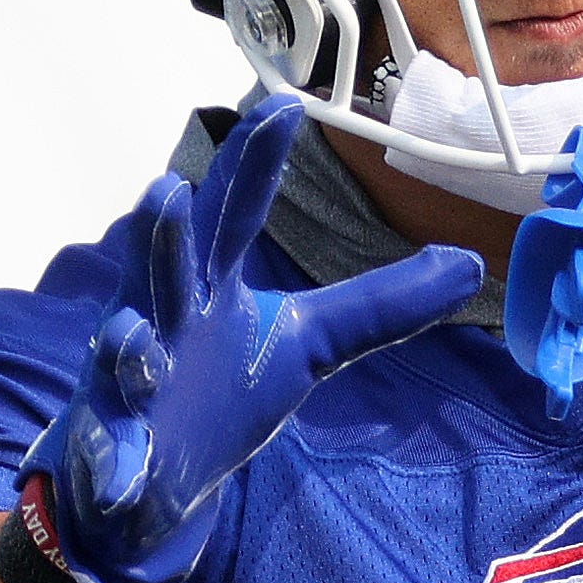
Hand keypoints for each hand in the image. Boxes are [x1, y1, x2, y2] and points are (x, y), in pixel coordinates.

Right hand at [17, 98, 478, 582]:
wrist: (152, 476)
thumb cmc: (224, 388)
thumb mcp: (311, 344)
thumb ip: (382, 305)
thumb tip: (471, 264)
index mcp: (209, 285)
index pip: (232, 213)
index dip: (254, 164)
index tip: (281, 106)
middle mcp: (161, 318)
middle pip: (162, 269)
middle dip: (163, 236)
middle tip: (167, 191)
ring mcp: (128, 381)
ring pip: (122, 353)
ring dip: (125, 345)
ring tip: (132, 334)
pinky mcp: (111, 445)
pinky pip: (111, 451)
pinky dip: (115, 461)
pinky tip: (123, 473)